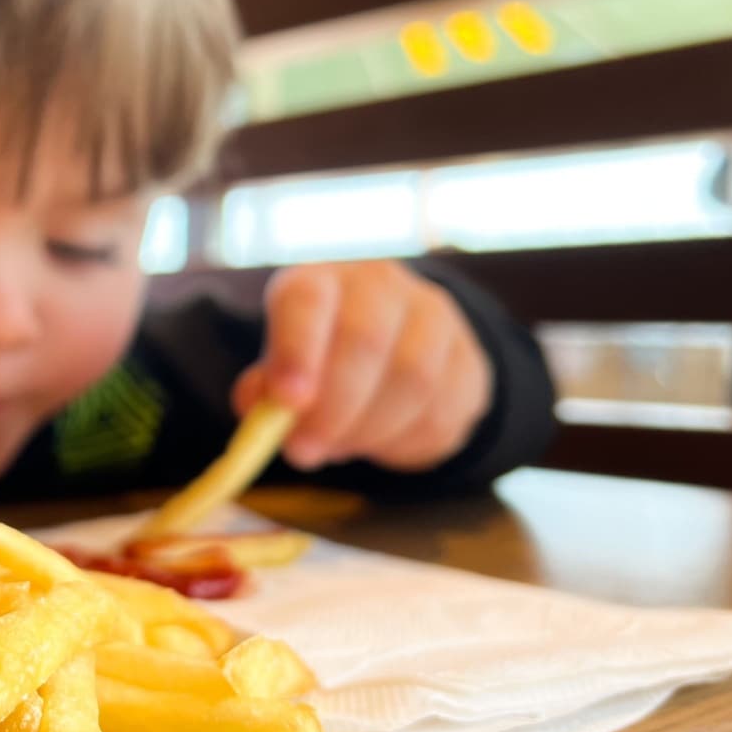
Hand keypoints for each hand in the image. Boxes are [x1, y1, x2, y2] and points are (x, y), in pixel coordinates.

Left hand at [234, 261, 491, 471]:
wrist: (395, 350)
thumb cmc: (321, 362)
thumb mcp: (282, 369)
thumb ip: (265, 389)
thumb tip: (262, 410)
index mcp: (321, 280)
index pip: (308, 301)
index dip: (297, 350)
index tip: (287, 401)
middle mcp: (379, 285)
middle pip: (365, 339)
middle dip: (332, 408)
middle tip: (303, 451)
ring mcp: (433, 316)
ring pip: (412, 378)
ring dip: (369, 430)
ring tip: (341, 447)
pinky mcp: (469, 358)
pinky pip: (444, 409)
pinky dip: (405, 442)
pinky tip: (380, 442)